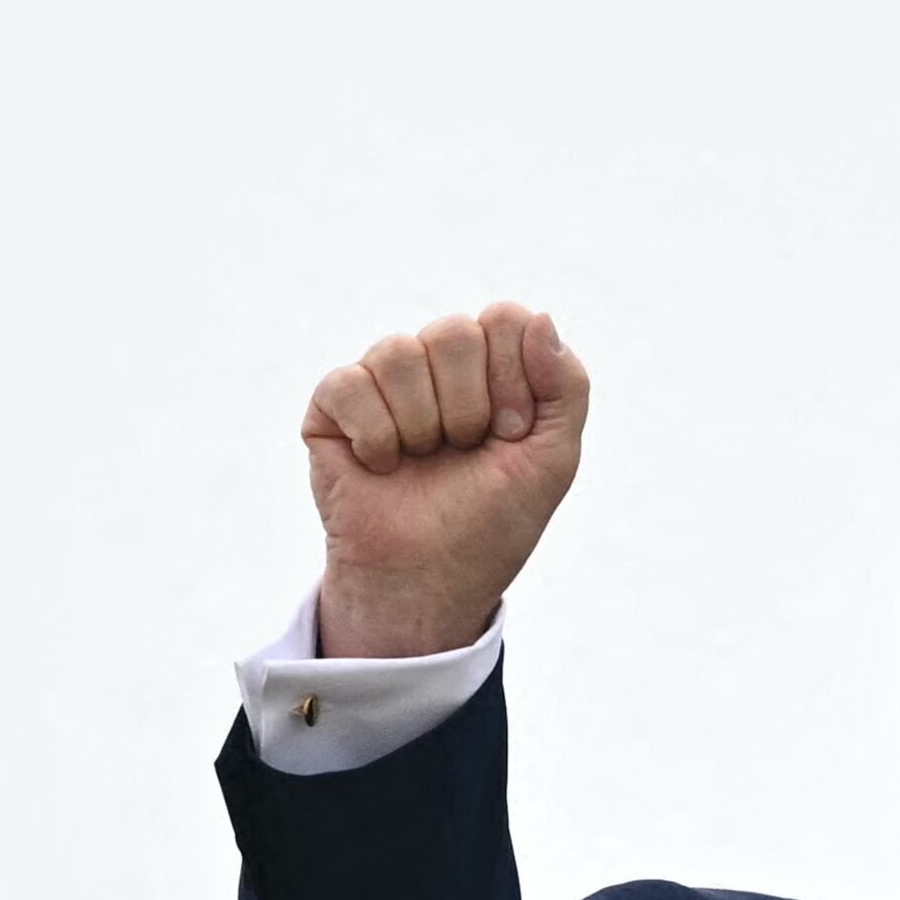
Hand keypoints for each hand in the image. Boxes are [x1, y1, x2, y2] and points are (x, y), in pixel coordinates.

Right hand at [304, 304, 588, 658]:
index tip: (510, 435)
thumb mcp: (552, 459)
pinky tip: (381, 466)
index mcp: (489, 365)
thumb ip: (567, 386)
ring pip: (399, 353)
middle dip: (467, 407)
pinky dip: (375, 437)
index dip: (512, 380)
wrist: (431, 582)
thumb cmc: (490, 523)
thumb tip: (540, 317)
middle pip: (453, 331)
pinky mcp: (332, 407)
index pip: (503, 319)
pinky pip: (350, 384)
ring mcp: (382, 381)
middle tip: (463, 452)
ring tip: (421, 462)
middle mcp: (435, 364)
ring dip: (422, 425)